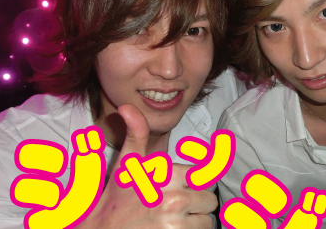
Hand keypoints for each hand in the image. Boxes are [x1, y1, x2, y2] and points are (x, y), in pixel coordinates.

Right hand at [77, 104, 216, 228]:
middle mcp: (175, 200)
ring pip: (206, 221)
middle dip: (196, 203)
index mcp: (167, 176)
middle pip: (209, 200)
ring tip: (173, 221)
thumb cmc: (115, 199)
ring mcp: (176, 224)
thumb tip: (127, 107)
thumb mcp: (125, 164)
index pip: (205, 176)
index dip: (194, 183)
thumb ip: (135, 134)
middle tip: (175, 207)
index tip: (180, 188)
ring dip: (194, 222)